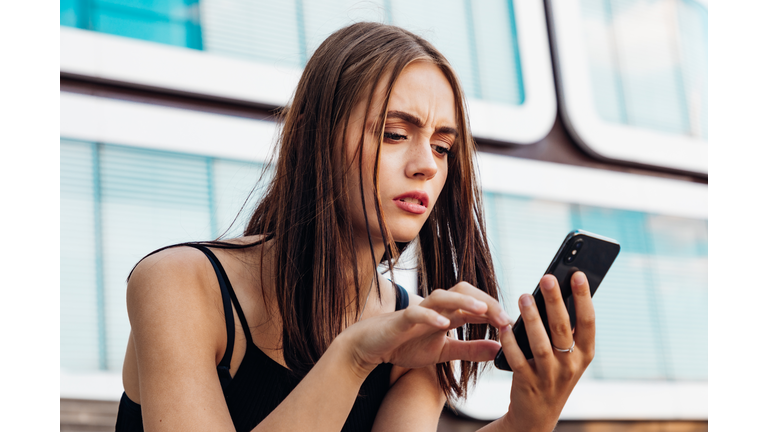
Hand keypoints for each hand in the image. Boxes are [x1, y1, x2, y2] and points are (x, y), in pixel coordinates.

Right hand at [340, 282, 509, 374]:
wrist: (371, 346)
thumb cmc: (406, 344)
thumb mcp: (443, 352)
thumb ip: (470, 350)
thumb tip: (499, 349)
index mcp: (447, 313)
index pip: (475, 303)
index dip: (494, 310)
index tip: (510, 324)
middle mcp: (435, 307)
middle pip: (463, 291)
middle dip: (484, 301)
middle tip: (503, 319)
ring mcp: (419, 310)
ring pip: (442, 296)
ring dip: (463, 301)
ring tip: (481, 311)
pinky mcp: (401, 319)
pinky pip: (417, 312)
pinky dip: (431, 316)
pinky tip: (444, 325)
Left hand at [498, 272, 594, 431]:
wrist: (537, 414)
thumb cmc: (552, 372)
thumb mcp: (568, 355)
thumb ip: (566, 329)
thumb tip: (557, 289)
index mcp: (585, 353)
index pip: (589, 321)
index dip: (584, 297)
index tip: (577, 274)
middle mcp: (571, 365)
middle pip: (563, 328)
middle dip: (555, 301)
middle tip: (547, 277)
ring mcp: (550, 376)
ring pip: (541, 344)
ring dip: (532, 319)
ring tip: (524, 296)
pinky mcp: (528, 383)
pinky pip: (518, 360)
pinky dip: (511, 343)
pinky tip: (505, 327)